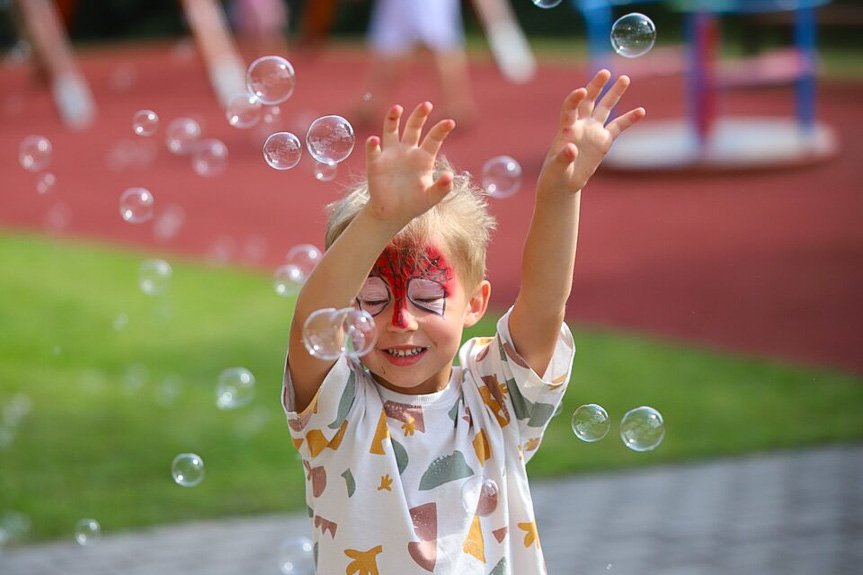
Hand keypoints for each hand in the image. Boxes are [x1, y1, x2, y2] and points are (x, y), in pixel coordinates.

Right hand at [363, 102, 455, 225]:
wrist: (392, 214)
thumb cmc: (414, 203)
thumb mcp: (431, 198)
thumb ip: (441, 188)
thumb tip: (449, 177)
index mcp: (424, 157)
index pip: (434, 139)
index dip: (441, 129)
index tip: (450, 122)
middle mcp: (407, 151)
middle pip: (413, 127)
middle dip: (419, 115)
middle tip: (426, 105)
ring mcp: (391, 154)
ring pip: (391, 130)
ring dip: (392, 119)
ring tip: (396, 108)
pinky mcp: (376, 163)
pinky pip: (374, 150)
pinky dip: (372, 145)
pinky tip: (373, 141)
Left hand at [538, 69, 644, 194]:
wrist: (564, 181)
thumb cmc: (556, 173)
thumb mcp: (557, 167)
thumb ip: (563, 157)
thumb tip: (571, 149)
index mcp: (566, 128)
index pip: (570, 108)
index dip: (575, 98)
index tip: (582, 91)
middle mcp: (581, 125)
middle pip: (589, 101)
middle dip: (596, 86)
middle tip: (605, 72)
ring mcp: (593, 131)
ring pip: (605, 108)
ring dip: (614, 94)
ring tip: (624, 78)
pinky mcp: (604, 141)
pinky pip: (618, 127)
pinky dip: (629, 119)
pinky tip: (640, 111)